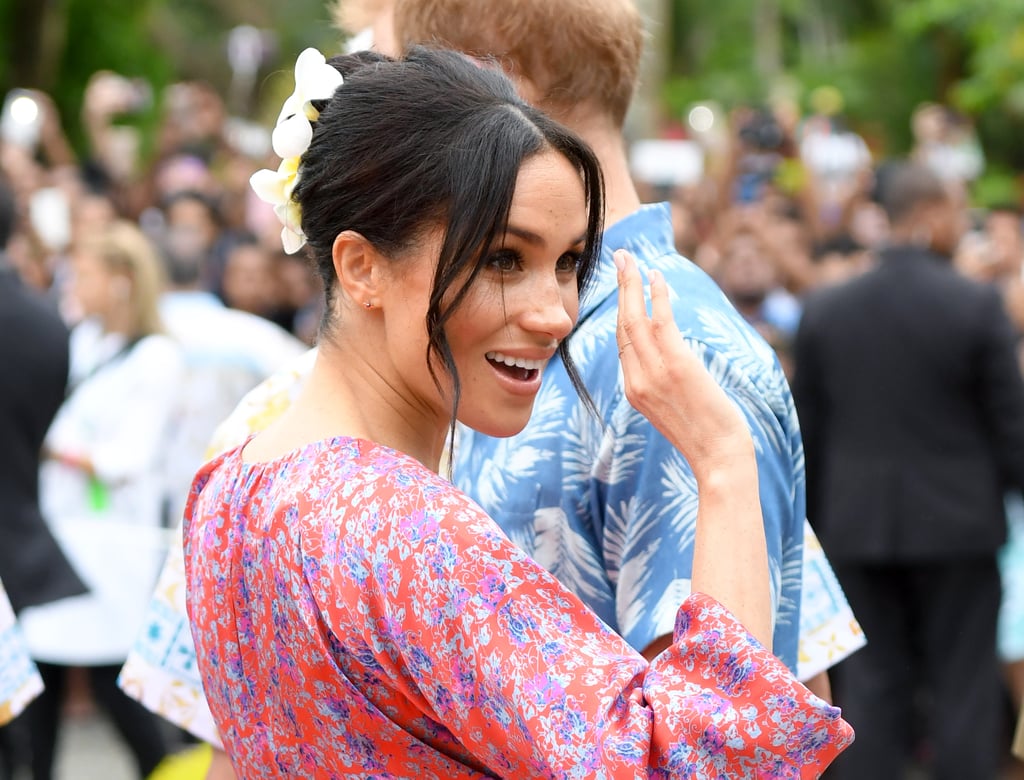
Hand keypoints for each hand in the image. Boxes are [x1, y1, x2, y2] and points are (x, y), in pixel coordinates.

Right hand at [615, 249, 752, 476]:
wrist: (718, 458)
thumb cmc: (706, 437)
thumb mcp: (675, 410)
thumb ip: (664, 385)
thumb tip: (674, 363)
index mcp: (634, 391)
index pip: (622, 344)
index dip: (622, 311)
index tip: (625, 286)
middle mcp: (637, 381)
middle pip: (621, 325)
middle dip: (620, 289)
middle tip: (620, 258)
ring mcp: (654, 373)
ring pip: (634, 319)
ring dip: (631, 284)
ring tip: (630, 258)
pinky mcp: (676, 365)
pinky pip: (661, 322)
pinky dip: (657, 296)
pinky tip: (657, 276)